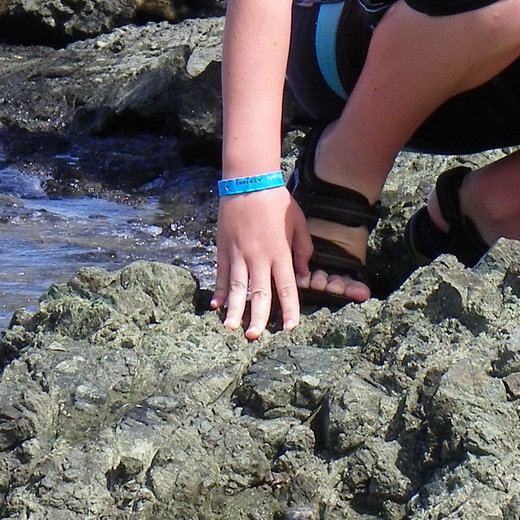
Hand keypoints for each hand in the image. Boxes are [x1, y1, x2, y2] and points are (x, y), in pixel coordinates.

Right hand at [210, 188, 310, 338]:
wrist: (249, 182)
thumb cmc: (277, 202)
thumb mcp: (298, 223)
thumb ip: (302, 249)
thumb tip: (302, 273)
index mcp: (280, 253)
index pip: (286, 288)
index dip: (288, 310)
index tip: (289, 328)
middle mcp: (259, 257)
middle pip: (259, 293)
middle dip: (257, 317)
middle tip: (254, 337)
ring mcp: (239, 254)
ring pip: (238, 287)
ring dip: (235, 309)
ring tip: (231, 328)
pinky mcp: (224, 249)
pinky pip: (222, 274)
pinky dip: (220, 290)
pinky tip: (217, 305)